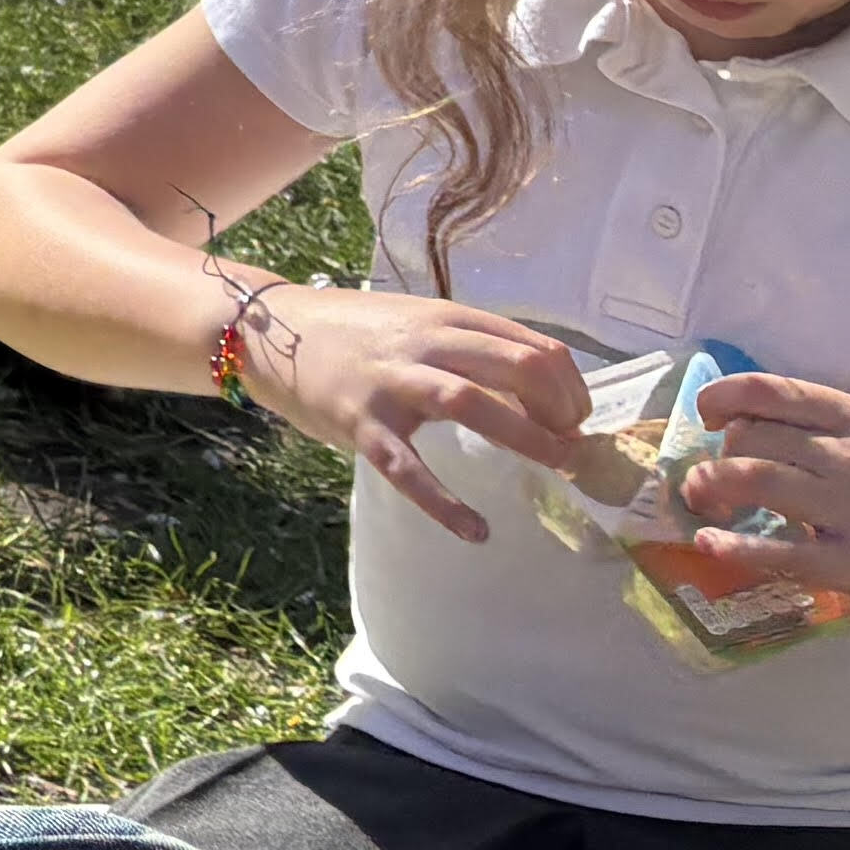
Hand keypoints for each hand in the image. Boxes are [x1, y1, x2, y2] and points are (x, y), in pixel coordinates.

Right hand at [224, 283, 593, 542]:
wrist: (272, 330)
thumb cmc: (355, 333)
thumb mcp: (419, 324)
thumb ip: (469, 348)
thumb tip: (539, 392)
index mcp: (447, 319)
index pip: (536, 348)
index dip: (572, 390)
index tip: (576, 422)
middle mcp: (426, 343)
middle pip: (518, 367)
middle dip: (561, 412)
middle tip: (570, 448)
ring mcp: (391, 381)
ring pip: (473, 402)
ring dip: (527, 439)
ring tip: (555, 468)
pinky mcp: (361, 421)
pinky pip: (407, 467)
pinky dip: (444, 503)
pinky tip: (475, 530)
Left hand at [661, 372, 849, 648]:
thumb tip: (806, 429)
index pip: (777, 393)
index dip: (725, 397)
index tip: (706, 412)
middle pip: (753, 437)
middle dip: (719, 451)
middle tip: (713, 471)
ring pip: (752, 481)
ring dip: (710, 488)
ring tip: (702, 500)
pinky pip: (778, 553)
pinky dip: (733, 547)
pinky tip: (711, 545)